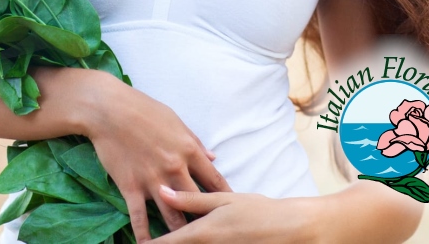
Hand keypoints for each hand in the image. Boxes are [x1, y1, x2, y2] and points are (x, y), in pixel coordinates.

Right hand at [79, 72, 230, 242]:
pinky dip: (145, 235)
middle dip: (207, 218)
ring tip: (188, 242)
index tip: (233, 209)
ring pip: (173, 216)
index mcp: (188, 150)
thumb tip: (213, 158)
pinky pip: (140, 217)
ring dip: (182, 233)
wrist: (108, 109)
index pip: (214, 180)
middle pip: (198, 203)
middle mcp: (175, 169)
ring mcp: (153, 180)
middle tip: (215, 231)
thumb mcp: (174, 120)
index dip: (225, 196)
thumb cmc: (143, 108)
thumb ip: (194, 141)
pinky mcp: (132, 187)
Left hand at [156, 185, 315, 242]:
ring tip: (168, 239)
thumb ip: (191, 199)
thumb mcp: (223, 200)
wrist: (291, 230)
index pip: (167, 242)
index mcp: (202, 232)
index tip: (137, 243)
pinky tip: (191, 242)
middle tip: (148, 241)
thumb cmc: (257, 210)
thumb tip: (161, 190)